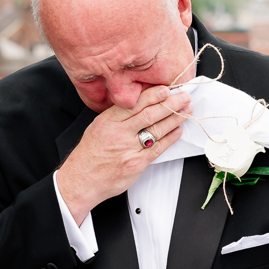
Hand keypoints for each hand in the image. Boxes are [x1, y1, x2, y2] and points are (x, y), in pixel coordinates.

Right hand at [57, 85, 191, 222]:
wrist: (82, 180)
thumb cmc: (90, 154)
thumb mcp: (98, 127)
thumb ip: (118, 116)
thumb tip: (141, 103)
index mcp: (108, 121)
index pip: (135, 104)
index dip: (153, 95)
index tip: (167, 89)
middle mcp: (119, 133)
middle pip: (150, 114)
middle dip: (170, 104)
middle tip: (184, 97)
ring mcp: (129, 148)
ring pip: (157, 129)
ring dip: (175, 119)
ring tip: (186, 111)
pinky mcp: (137, 163)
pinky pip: (158, 148)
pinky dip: (170, 138)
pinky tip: (178, 130)